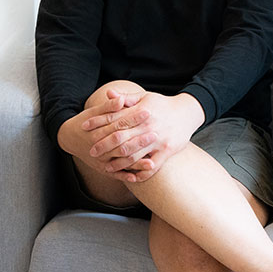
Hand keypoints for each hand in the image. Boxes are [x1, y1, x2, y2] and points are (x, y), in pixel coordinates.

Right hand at [56, 90, 147, 181]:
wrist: (70, 137)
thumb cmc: (86, 121)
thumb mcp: (95, 111)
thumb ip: (109, 106)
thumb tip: (121, 99)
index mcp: (98, 131)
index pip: (119, 124)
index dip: (134, 118)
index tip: (148, 112)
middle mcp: (99, 148)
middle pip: (122, 145)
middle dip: (139, 142)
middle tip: (155, 136)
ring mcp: (101, 160)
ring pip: (121, 163)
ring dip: (136, 164)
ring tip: (152, 163)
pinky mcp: (102, 169)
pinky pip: (116, 174)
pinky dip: (126, 177)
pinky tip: (138, 178)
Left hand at [82, 91, 204, 181]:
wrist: (187, 112)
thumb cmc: (163, 104)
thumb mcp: (145, 97)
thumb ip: (126, 98)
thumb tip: (109, 94)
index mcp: (141, 112)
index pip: (115, 119)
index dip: (98, 123)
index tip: (85, 128)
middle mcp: (148, 127)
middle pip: (121, 139)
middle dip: (104, 146)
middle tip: (91, 151)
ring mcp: (158, 140)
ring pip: (133, 155)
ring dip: (118, 162)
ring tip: (106, 167)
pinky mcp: (167, 151)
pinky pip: (152, 166)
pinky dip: (140, 173)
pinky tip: (130, 177)